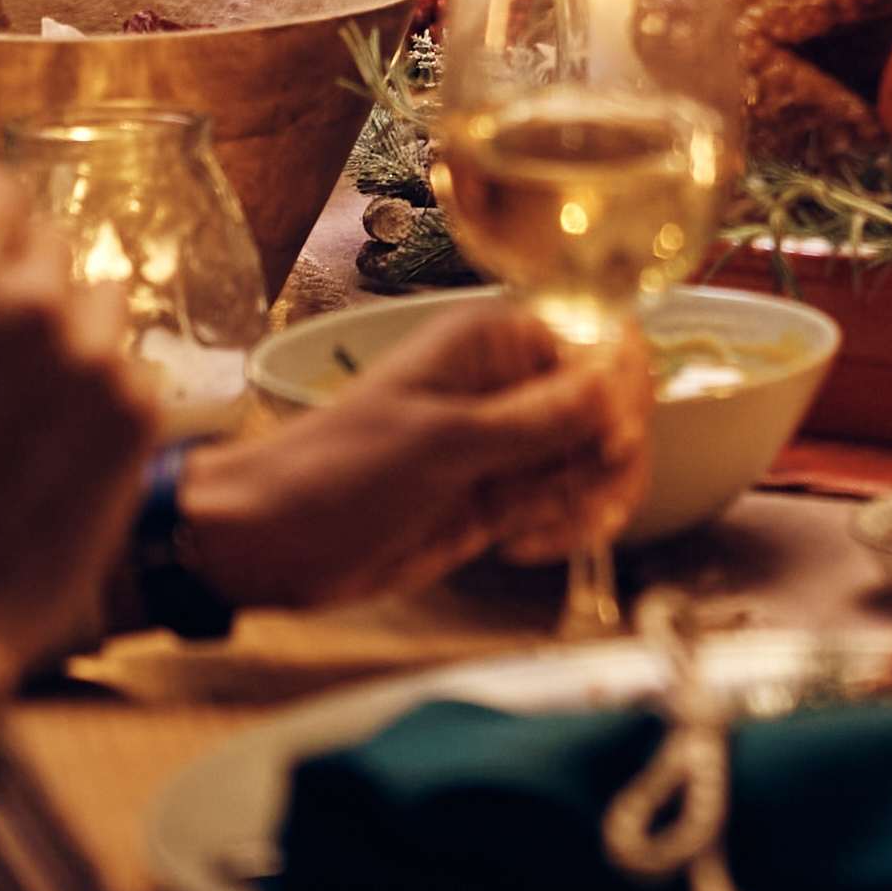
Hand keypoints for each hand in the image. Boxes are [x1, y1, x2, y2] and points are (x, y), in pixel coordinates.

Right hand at [0, 169, 157, 749]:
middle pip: (51, 245)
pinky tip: (59, 447)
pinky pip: (130, 368)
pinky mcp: (139, 410)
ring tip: (29, 408)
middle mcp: (32, 302)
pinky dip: (102, 396)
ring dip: (72, 336)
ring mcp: (95, 355)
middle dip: (23, 283)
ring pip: (101, 302)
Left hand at [176, 298, 655, 609]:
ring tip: (529, 527)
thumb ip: (538, 418)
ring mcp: (509, 447)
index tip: (605, 444)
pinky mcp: (501, 500)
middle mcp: (512, 386)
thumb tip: (622, 380)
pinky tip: (520, 546)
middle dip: (605, 460)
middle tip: (558, 496)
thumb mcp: (441, 443)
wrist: (269, 542)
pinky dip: (565, 528)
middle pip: (615, 410)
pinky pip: (568, 505)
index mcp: (496, 344)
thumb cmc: (336, 473)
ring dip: (587, 501)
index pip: (602, 346)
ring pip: (599, 464)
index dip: (620, 395)